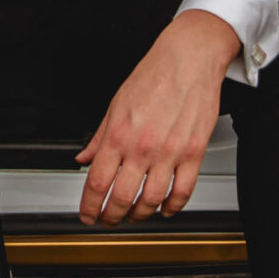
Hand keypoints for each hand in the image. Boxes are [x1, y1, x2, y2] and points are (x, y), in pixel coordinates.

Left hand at [76, 10, 236, 225]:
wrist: (188, 58)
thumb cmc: (154, 75)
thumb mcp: (115, 104)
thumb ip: (99, 137)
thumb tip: (84, 157)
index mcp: (119, 134)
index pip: (97, 183)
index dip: (88, 207)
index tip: (87, 215)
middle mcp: (142, 146)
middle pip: (122, 198)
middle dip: (111, 217)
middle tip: (109, 219)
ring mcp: (170, 152)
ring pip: (152, 201)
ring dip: (140, 215)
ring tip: (134, 215)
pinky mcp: (194, 152)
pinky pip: (183, 191)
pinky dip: (172, 207)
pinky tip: (165, 209)